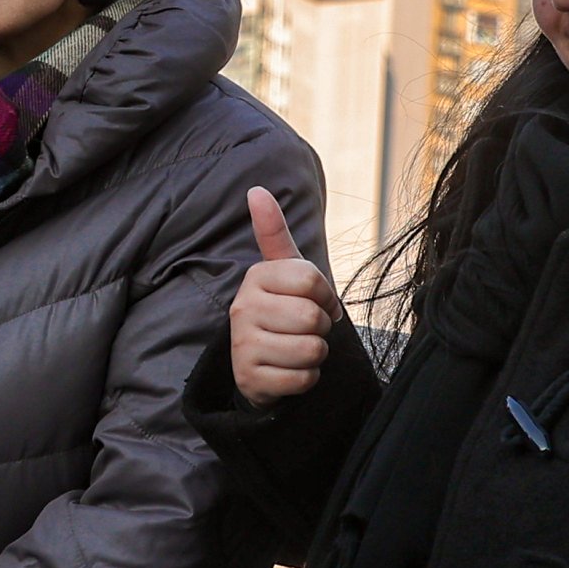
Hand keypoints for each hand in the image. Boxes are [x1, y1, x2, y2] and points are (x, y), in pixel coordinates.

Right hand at [229, 188, 340, 408]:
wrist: (258, 362)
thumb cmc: (281, 311)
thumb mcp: (282, 272)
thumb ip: (274, 232)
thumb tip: (256, 189)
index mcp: (255, 277)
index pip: (312, 280)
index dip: (326, 295)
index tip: (315, 301)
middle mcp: (242, 308)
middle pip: (313, 316)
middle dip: (321, 327)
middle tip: (304, 328)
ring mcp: (243, 344)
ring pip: (311, 349)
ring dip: (315, 354)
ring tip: (296, 347)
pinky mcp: (250, 378)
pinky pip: (303, 378)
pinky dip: (306, 378)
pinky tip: (289, 369)